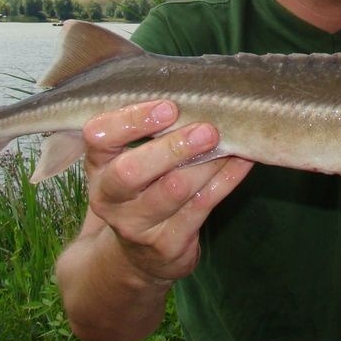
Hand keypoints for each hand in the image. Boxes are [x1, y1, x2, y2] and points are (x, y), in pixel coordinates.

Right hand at [82, 100, 253, 283]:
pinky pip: (202, 207)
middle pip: (131, 171)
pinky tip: (242, 160)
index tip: (168, 106)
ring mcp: (137, 225)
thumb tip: (193, 84)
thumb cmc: (141, 187)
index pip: (99, 136)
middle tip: (207, 129)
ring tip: (229, 140)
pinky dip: (225, 180)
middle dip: (171, 148)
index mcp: (98, 165)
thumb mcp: (127, 158)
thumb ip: (145, 127)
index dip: (132, 120)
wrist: (139, 256)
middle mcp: (109, 196)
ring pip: (174, 190)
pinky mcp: (168, 245)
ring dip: (206, 163)